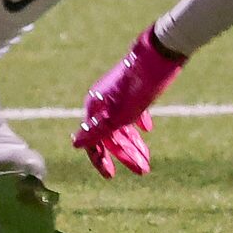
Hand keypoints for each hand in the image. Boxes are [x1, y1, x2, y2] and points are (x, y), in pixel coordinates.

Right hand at [71, 31, 186, 177]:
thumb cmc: (137, 89)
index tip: (111, 176)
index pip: (93, 141)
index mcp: (95, 108)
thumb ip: (97, 131)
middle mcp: (103, 102)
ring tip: (147, 158)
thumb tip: (75, 144)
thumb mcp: (118, 115)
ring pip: (122, 125)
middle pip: (111, 135)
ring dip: (134, 143)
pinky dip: (138, 123)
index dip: (100, 159)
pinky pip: (132, 111)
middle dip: (126, 154)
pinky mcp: (132, 88)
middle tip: (143, 170)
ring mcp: (117, 95)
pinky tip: (147, 130)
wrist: (157, 56)